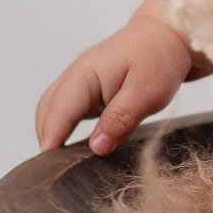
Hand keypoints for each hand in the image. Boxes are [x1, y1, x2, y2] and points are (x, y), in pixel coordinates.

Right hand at [34, 0, 206, 154]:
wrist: (167, 36)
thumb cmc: (159, 59)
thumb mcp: (146, 91)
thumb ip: (120, 118)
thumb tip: (96, 148)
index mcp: (84, 73)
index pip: (59, 110)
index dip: (51, 139)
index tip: (45, 168)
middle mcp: (74, 76)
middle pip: (48, 112)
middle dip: (47, 141)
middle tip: (52, 175)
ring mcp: (78, 82)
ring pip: (52, 112)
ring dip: (52, 136)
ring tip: (59, 167)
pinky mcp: (86, 90)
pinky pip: (65, 111)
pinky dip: (63, 129)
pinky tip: (72, 151)